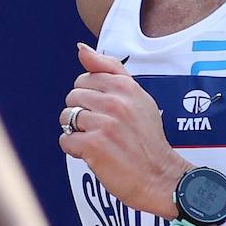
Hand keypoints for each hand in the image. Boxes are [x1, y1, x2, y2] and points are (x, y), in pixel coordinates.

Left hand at [59, 43, 187, 214]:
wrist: (160, 177)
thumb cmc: (147, 139)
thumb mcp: (138, 97)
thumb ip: (110, 69)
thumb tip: (80, 49)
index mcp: (126, 87)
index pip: (85, 78)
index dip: (91, 97)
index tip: (106, 112)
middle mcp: (115, 102)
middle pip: (72, 97)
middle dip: (81, 113)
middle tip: (102, 129)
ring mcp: (104, 124)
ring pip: (66, 118)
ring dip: (76, 132)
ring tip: (98, 141)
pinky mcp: (94, 145)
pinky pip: (65, 140)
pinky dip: (75, 150)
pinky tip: (94, 154)